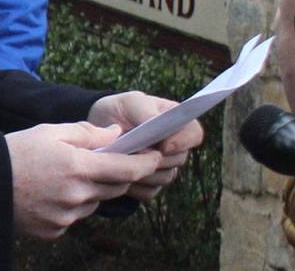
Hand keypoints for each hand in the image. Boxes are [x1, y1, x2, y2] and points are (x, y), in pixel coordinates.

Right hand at [5, 121, 162, 239]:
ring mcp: (65, 217)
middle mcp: (76, 196)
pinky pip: (74, 217)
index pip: (126, 170)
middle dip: (118, 174)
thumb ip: (88, 132)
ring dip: (93, 189)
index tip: (154, 156)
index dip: (145, 163)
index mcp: (78, 167)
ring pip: (94, 202)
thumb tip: (117, 134)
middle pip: (114, 187)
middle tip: (112, 160)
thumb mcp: (51, 130)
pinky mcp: (54, 231)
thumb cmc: (17, 151)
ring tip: (70, 173)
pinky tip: (53, 191)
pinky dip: (72, 204)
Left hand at [87, 91, 203, 199]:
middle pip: (179, 158)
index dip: (183, 141)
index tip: (164, 145)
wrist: (99, 128)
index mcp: (177, 121)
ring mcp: (165, 166)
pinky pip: (149, 191)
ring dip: (143, 169)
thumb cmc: (119, 110)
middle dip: (156, 156)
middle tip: (133, 149)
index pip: (195, 133)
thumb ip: (146, 111)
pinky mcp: (151, 184)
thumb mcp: (130, 102)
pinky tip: (119, 171)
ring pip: (164, 177)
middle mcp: (176, 145)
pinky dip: (134, 184)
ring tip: (122, 157)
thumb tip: (157, 124)